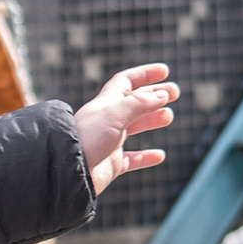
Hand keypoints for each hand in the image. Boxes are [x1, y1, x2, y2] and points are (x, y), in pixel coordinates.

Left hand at [72, 62, 175, 191]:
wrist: (67, 172)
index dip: (144, 74)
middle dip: (154, 96)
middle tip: (175, 93)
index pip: (126, 82)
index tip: (165, 71)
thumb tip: (163, 94)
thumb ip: (139, 103)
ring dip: (151, 120)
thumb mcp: (115, 114)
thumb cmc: (87, 139)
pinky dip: (146, 157)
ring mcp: (108, 142)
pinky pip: (131, 159)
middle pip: (133, 103)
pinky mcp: (109, 164)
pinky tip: (159, 156)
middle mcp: (106, 121)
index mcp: (105, 104)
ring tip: (169, 116)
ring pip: (133, 127)